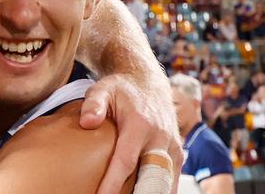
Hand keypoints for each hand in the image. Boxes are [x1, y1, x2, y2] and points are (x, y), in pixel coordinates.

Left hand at [79, 74, 182, 193]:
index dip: (113, 183)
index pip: (126, 162)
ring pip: (165, 184)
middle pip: (151, 180)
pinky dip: (159, 191)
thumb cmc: (120, 89)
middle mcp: (161, 139)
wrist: (147, 83)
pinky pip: (171, 181)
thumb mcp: (102, 89)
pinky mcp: (177, 155)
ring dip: (148, 193)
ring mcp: (172, 149)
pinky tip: (140, 193)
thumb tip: (87, 122)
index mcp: (140, 125)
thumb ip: (93, 105)